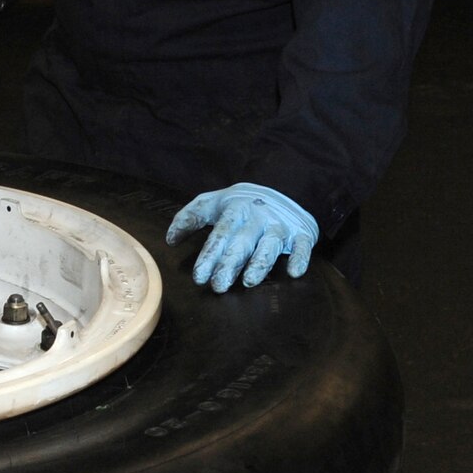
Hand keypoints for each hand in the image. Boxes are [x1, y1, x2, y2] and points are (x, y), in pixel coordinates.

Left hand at [165, 183, 318, 292]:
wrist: (283, 185)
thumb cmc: (240, 203)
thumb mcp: (213, 202)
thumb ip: (190, 217)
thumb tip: (169, 240)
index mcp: (234, 209)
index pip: (219, 234)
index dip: (209, 256)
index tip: (198, 277)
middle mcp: (257, 218)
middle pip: (241, 242)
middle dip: (229, 264)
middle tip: (217, 286)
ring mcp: (280, 225)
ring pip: (270, 245)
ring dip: (260, 262)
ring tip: (249, 282)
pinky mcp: (301, 233)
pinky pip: (302, 246)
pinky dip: (300, 258)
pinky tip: (294, 272)